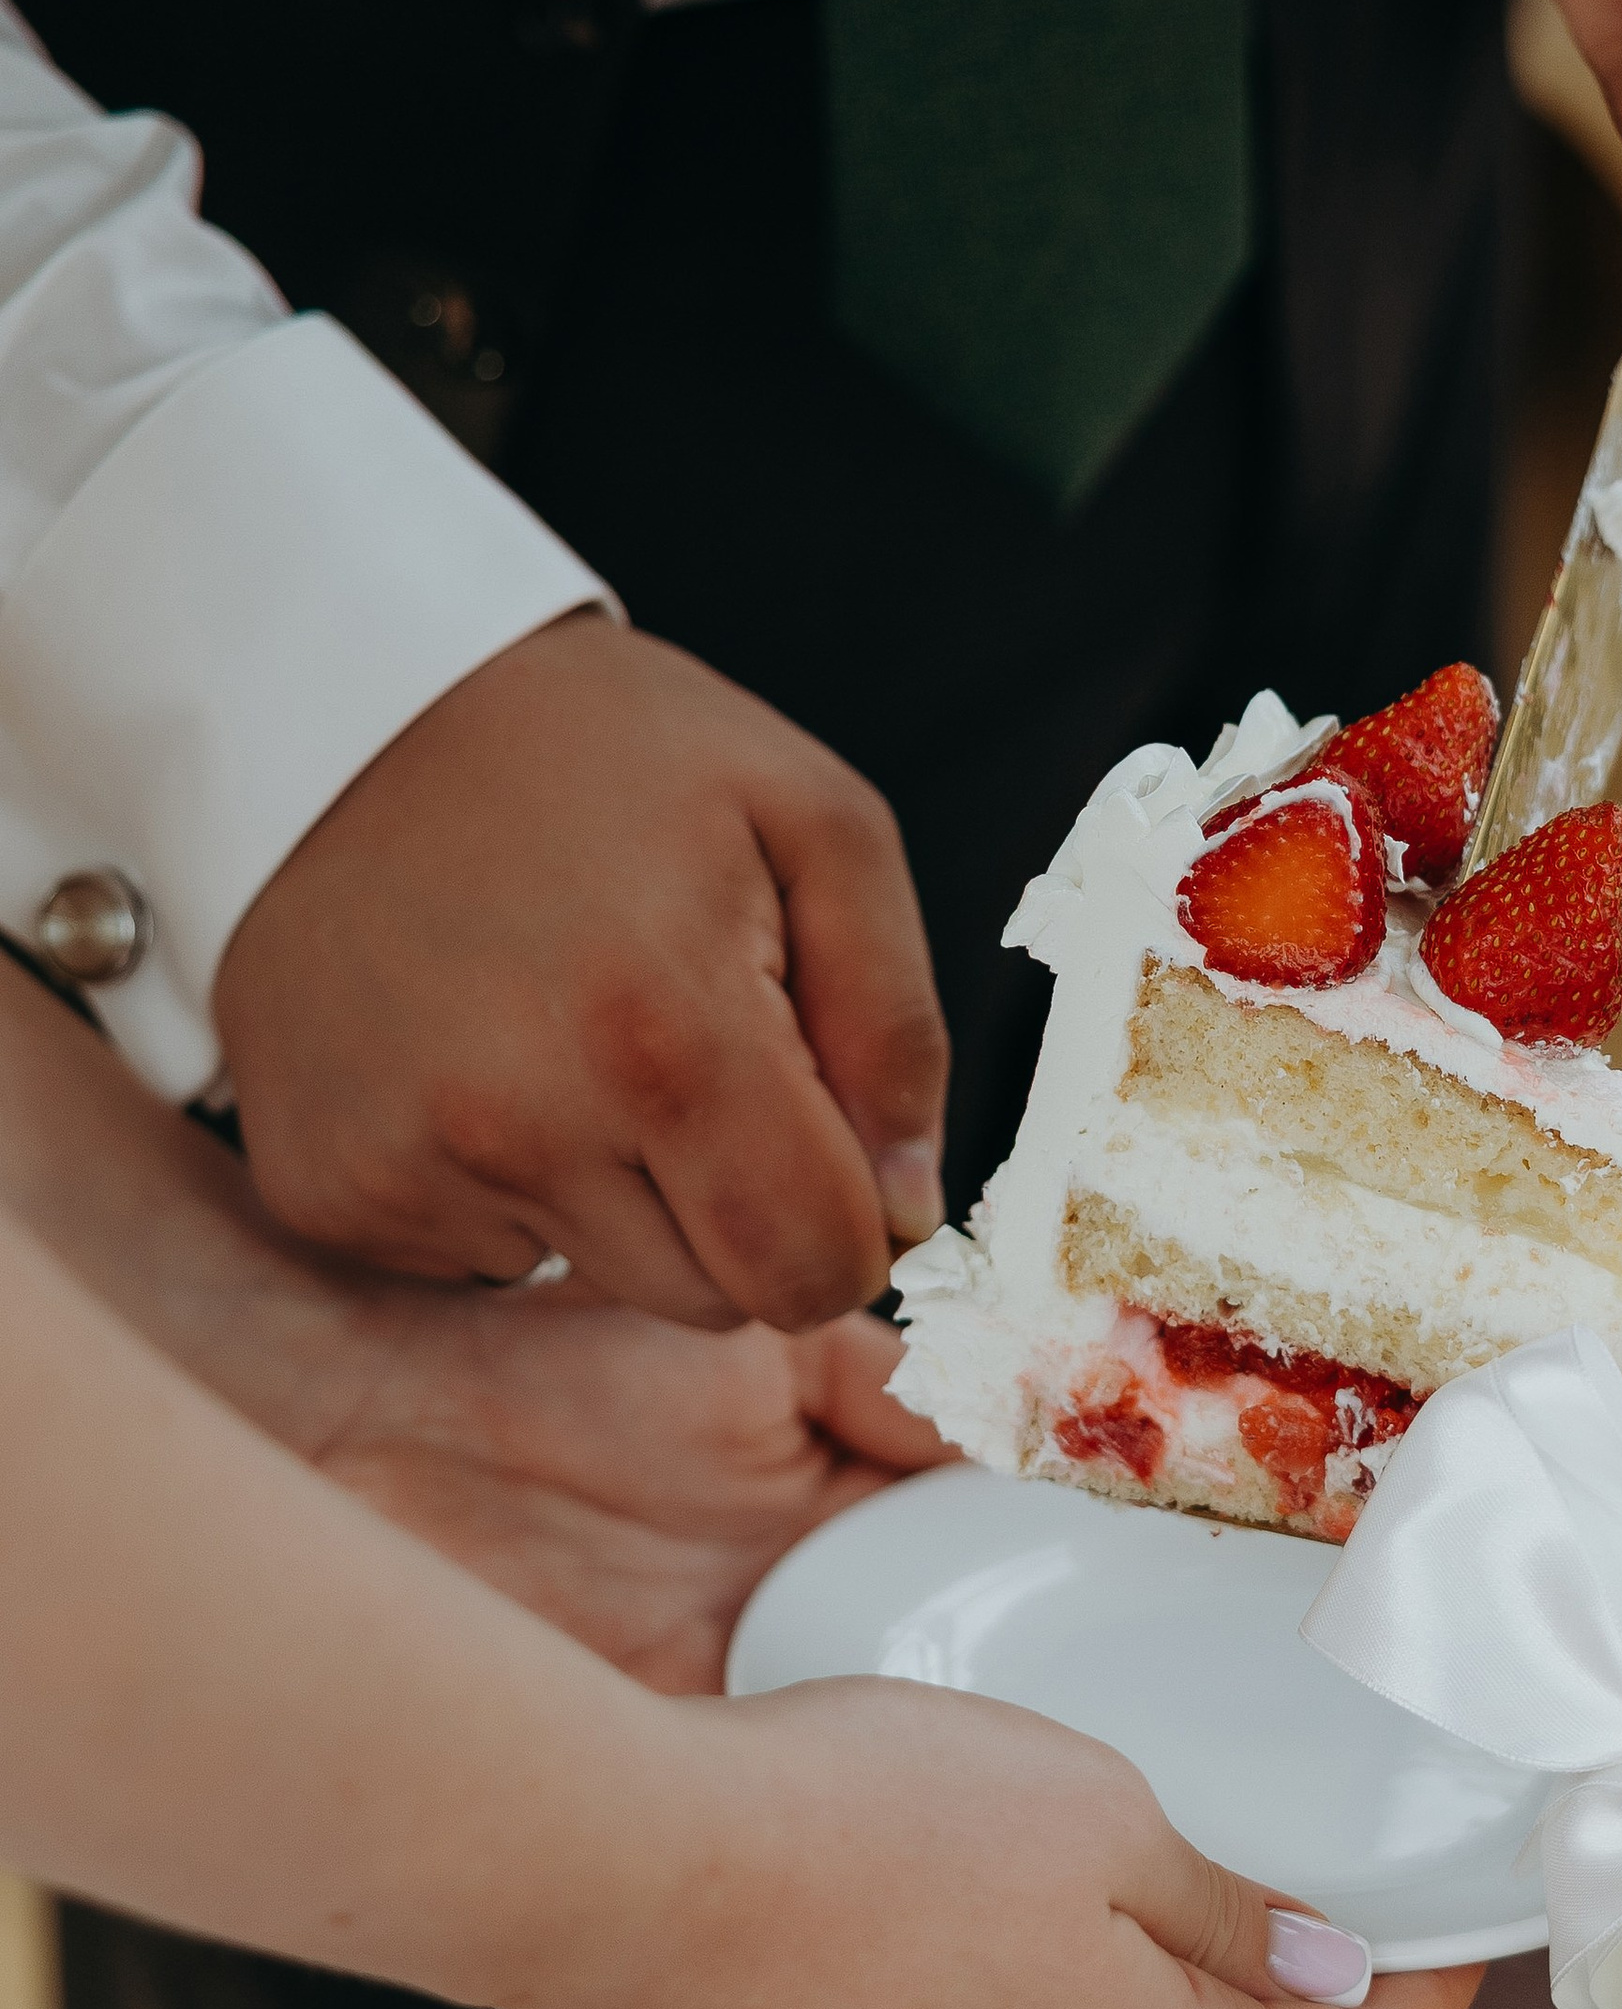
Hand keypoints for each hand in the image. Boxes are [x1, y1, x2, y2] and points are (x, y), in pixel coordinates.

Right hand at [0, 1200, 1473, 2008]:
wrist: (626, 1871)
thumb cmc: (865, 1825)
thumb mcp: (1092, 1816)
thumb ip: (1217, 1907)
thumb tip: (1318, 1975)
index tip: (1462, 1943)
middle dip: (1280, 1990)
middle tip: (1306, 1872)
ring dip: (1144, 1981)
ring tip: (1140, 1854)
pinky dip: (1034, 1980)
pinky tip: (991, 1885)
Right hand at [213, 608, 950, 1330]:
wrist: (351, 705)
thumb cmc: (604, 755)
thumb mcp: (811, 823)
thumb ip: (895, 1029)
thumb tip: (907, 1211)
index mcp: (666, 1036)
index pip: (817, 1269)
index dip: (847, 1221)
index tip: (819, 1139)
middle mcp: (520, 1123)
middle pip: (717, 1303)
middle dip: (740, 1213)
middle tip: (687, 1063)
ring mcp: (406, 1166)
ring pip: (604, 1286)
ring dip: (625, 1201)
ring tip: (577, 1045)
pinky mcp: (327, 1187)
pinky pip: (481, 1263)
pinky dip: (507, 1189)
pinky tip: (479, 1060)